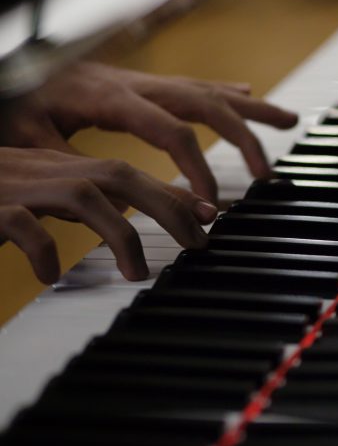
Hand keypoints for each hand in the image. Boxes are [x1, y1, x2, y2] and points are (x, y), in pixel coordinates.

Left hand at [0, 62, 298, 200]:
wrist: (14, 62)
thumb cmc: (19, 97)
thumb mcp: (31, 134)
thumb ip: (72, 164)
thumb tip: (115, 200)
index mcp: (115, 99)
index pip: (172, 133)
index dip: (198, 167)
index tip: (210, 201)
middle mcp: (140, 85)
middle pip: (207, 105)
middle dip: (244, 138)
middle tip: (266, 172)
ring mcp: (146, 81)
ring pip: (211, 90)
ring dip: (253, 108)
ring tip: (290, 120)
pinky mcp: (145, 82)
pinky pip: (197, 85)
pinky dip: (227, 92)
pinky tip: (248, 95)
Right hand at [0, 148, 215, 283]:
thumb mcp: (34, 200)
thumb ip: (79, 210)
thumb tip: (130, 238)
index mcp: (57, 168)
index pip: (126, 172)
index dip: (170, 192)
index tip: (210, 216)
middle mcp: (43, 170)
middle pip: (119, 175)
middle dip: (167, 206)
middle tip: (198, 243)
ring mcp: (15, 186)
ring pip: (81, 195)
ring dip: (119, 232)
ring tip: (138, 273)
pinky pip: (22, 224)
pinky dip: (44, 249)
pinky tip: (54, 276)